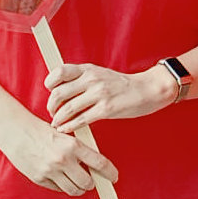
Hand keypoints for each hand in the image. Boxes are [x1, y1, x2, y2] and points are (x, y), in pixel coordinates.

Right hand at [0, 112, 117, 196]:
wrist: (14, 129)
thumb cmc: (40, 129)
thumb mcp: (64, 133)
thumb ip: (78, 148)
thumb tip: (94, 163)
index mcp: (72, 145)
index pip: (99, 163)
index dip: (110, 173)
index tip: (113, 177)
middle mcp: (63, 159)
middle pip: (88, 182)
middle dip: (92, 183)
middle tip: (92, 180)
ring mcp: (51, 171)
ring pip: (74, 190)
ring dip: (79, 189)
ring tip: (78, 182)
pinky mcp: (39, 179)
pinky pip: (58, 189)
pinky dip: (63, 187)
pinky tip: (61, 178)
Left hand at [45, 62, 172, 132]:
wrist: (147, 89)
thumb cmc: (121, 85)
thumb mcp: (100, 74)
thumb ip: (82, 79)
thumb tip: (60, 91)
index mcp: (88, 69)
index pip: (59, 71)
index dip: (50, 83)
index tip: (50, 92)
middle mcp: (92, 79)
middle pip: (59, 92)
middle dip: (51, 106)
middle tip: (52, 113)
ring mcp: (99, 93)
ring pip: (68, 108)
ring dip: (58, 119)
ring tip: (56, 124)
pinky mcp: (106, 108)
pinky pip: (81, 119)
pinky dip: (70, 126)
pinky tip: (66, 129)